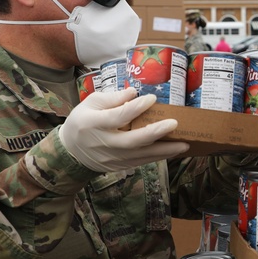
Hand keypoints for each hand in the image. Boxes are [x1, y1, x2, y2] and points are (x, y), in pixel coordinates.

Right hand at [59, 88, 188, 172]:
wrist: (71, 152)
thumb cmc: (82, 121)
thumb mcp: (90, 103)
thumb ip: (112, 98)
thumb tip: (134, 92)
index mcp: (94, 124)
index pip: (118, 116)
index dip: (136, 108)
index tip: (152, 98)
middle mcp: (105, 143)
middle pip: (132, 140)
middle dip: (155, 133)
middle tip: (174, 124)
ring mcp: (114, 157)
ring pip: (142, 155)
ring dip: (165, 150)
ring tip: (185, 144)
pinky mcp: (121, 166)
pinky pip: (143, 161)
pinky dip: (159, 157)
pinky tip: (174, 151)